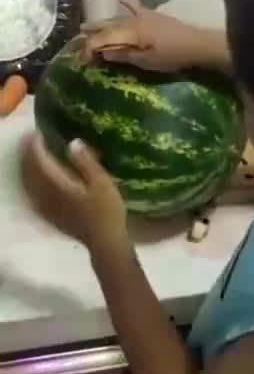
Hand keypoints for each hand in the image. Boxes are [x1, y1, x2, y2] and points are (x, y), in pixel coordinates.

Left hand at [21, 134, 127, 255]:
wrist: (105, 242)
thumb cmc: (107, 210)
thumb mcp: (102, 182)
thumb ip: (86, 162)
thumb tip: (72, 142)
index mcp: (59, 185)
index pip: (41, 161)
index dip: (37, 145)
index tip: (39, 131)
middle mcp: (48, 195)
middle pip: (31, 172)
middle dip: (29, 154)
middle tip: (32, 139)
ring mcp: (47, 206)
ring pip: (30, 183)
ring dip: (28, 167)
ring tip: (31, 155)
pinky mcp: (51, 214)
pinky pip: (33, 194)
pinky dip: (31, 182)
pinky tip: (36, 179)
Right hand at [80, 0, 229, 72]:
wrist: (196, 44)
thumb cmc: (172, 56)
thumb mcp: (146, 61)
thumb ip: (124, 55)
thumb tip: (103, 53)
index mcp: (130, 33)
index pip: (103, 39)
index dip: (89, 49)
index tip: (81, 60)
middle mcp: (132, 21)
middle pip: (107, 27)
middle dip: (91, 35)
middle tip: (77, 42)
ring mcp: (143, 16)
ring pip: (117, 18)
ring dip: (102, 22)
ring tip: (86, 26)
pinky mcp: (152, 15)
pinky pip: (136, 7)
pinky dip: (126, 3)